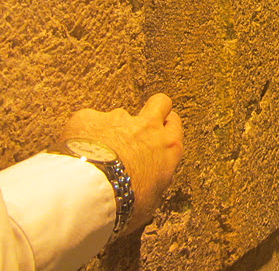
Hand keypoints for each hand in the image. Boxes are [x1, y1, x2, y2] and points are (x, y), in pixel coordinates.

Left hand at [59, 93, 183, 234]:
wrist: (90, 195)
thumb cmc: (124, 205)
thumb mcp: (151, 201)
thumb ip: (153, 181)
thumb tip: (148, 183)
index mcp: (168, 147)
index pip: (175, 123)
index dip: (166, 127)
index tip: (159, 135)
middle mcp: (147, 127)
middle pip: (160, 102)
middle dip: (153, 109)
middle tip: (140, 127)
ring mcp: (118, 119)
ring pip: (119, 115)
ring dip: (111, 129)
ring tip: (96, 154)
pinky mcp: (89, 117)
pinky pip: (88, 120)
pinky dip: (83, 133)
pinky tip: (75, 152)